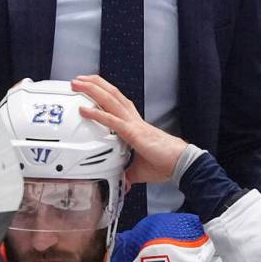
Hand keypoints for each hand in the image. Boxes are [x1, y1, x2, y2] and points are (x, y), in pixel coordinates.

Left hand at [72, 75, 187, 184]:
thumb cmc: (165, 164)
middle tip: (80, 79)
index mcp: (136, 126)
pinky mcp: (134, 133)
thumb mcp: (139, 169)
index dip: (105, 94)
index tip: (92, 88)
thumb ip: (127, 172)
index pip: (118, 104)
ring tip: (80, 82)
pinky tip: (84, 109)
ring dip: (94, 90)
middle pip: (113, 96)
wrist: (180, 163)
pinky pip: (112, 121)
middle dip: (96, 85)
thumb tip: (122, 182)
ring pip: (112, 101)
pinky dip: (97, 114)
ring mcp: (134, 125)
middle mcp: (134, 120)